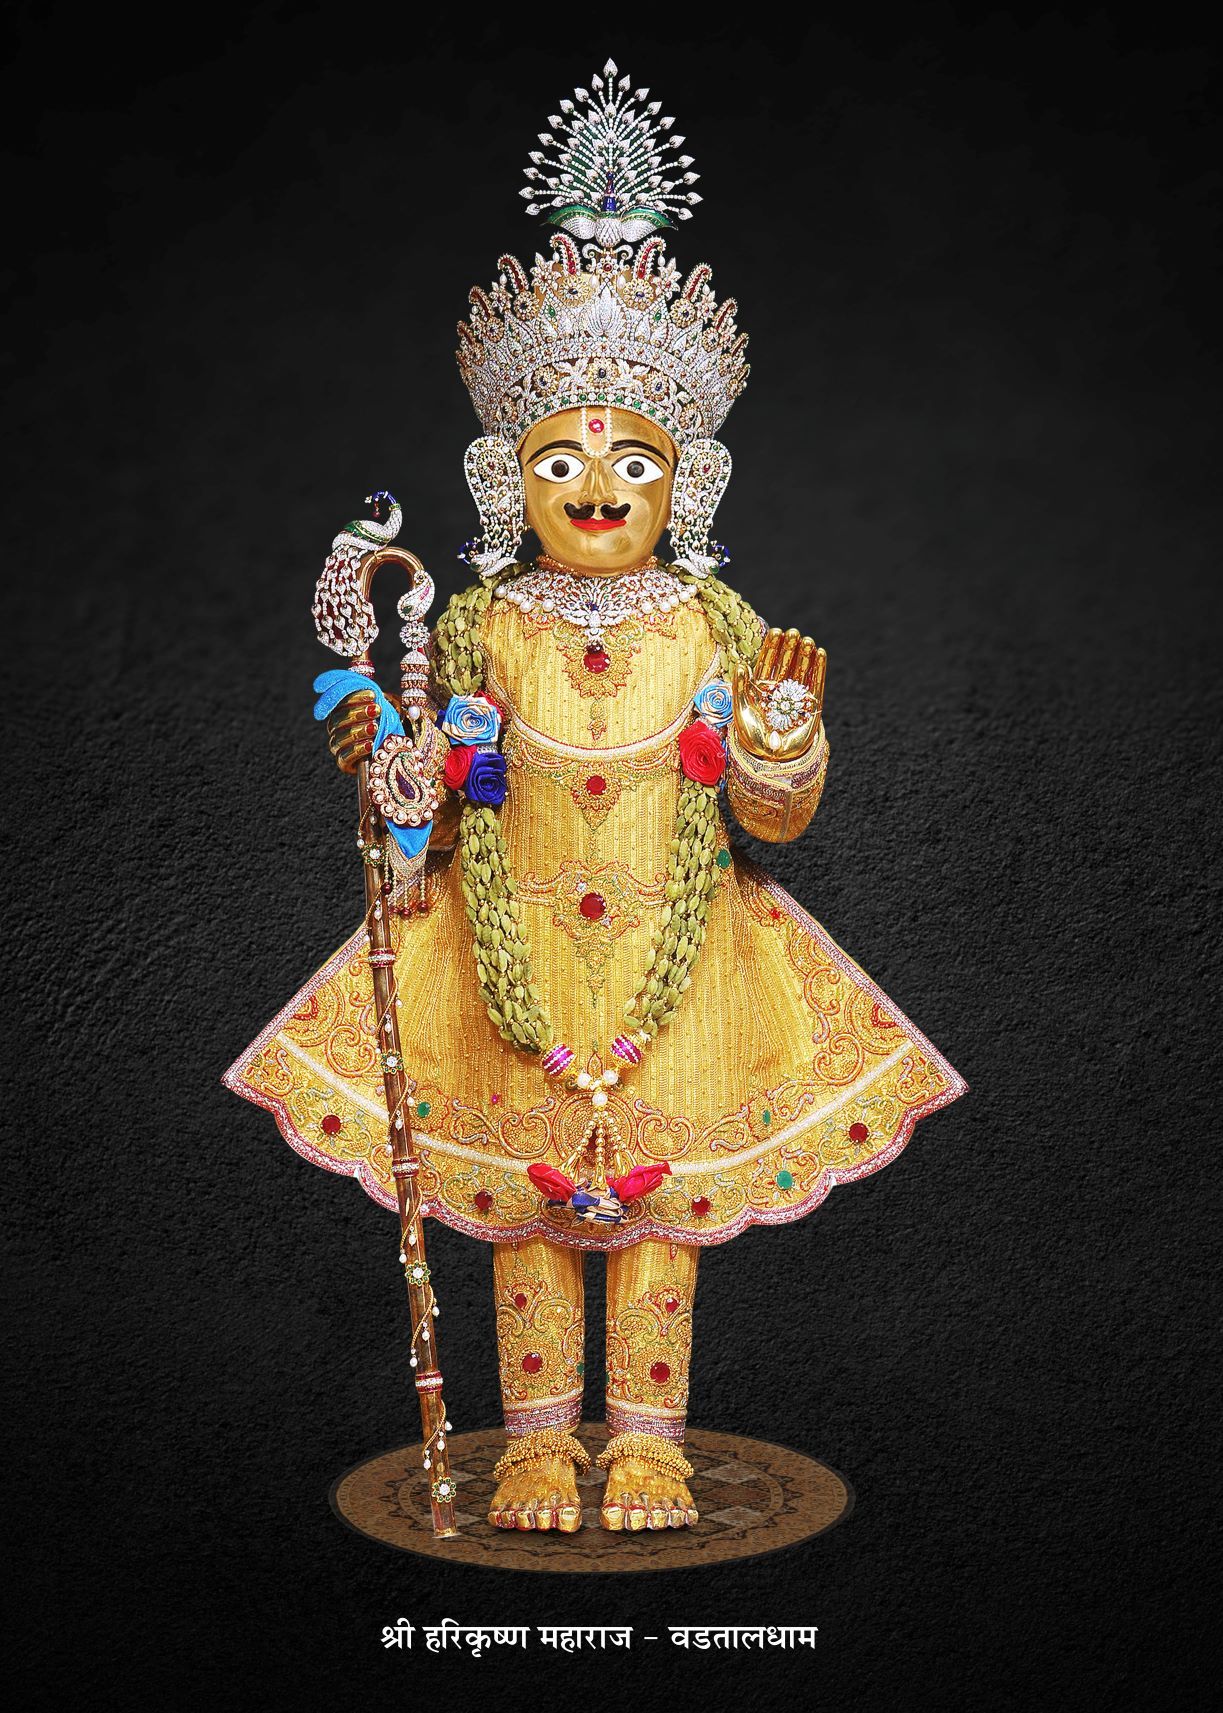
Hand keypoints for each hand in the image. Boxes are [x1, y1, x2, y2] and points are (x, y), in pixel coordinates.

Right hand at [325, 690, 393, 774]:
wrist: (389, 750)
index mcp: (341, 711)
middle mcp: (335, 728)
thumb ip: (382, 699)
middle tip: (377, 710)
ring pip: (341, 737)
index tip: (373, 695)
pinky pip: (345, 756)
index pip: (341, 701)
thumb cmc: (387, 726)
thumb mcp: (387, 709)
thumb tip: (380, 691)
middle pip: (339, 719)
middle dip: (359, 713)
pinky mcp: (342, 762)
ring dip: (359, 731)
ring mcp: (337, 745)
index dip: (355, 697)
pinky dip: (358, 750)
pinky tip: (371, 745)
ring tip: (375, 728)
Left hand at [730, 628, 827, 760]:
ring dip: (804, 655)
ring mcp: (795, 698)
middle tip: (793, 632)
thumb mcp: (742, 709)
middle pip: (785, 664)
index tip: (776, 632)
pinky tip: (820, 654)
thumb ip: (741, 687)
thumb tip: (741, 664)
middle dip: (789, 648)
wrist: (771, 759)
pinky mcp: (811, 706)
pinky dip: (818, 669)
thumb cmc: (752, 737)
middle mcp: (779, 691)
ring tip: (807, 640)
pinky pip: (816, 684)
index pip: (767, 663)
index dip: (772, 648)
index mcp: (761, 690)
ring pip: (801, 671)